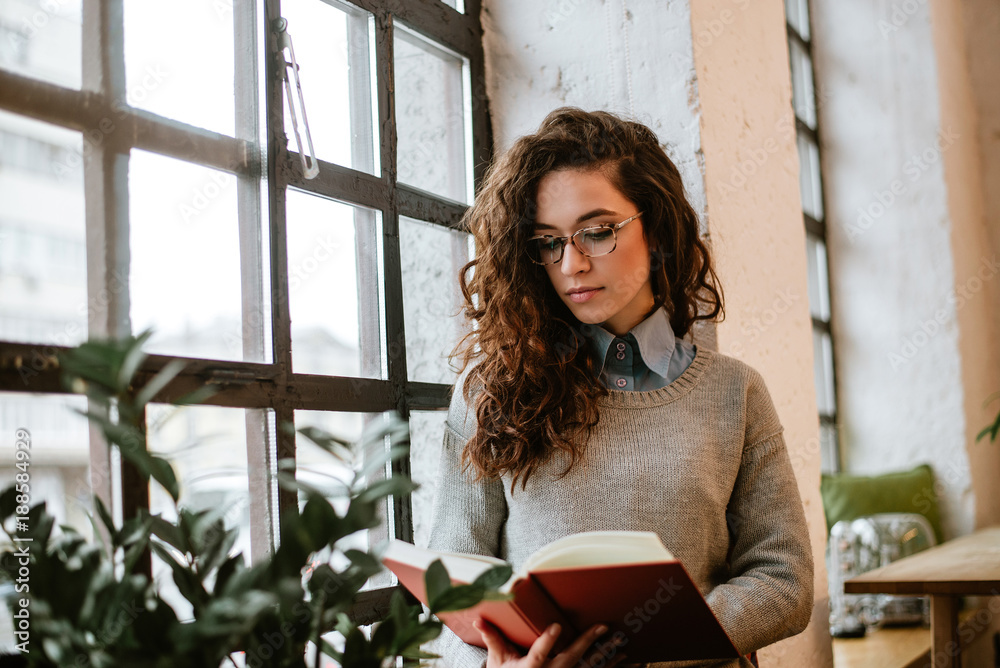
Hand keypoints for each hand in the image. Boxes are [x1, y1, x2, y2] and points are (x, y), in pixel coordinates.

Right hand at [475, 619, 627, 667]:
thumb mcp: (497, 660)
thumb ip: (492, 638)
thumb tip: (478, 619)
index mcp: (531, 667)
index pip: (539, 653)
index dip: (548, 641)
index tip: (557, 626)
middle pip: (571, 658)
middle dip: (587, 642)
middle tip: (602, 627)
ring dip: (606, 656)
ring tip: (621, 642)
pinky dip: (611, 667)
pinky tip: (628, 660)